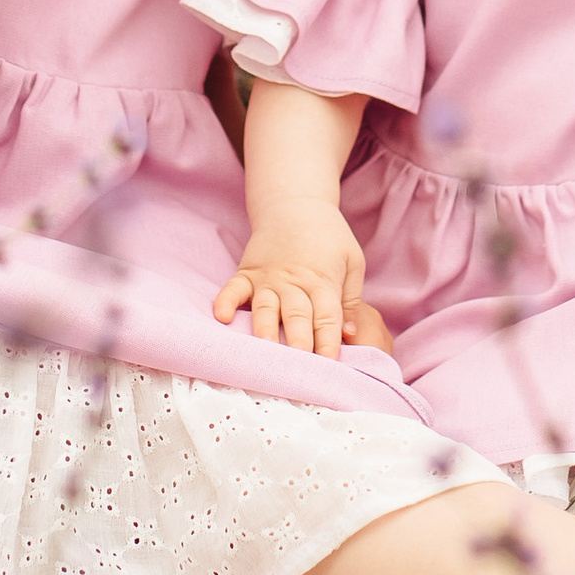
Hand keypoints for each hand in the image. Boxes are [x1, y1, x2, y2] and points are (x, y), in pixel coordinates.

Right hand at [213, 204, 371, 359]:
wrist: (296, 204)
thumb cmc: (329, 236)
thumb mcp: (353, 261)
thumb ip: (351, 299)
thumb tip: (349, 334)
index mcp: (323, 280)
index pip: (327, 316)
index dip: (329, 342)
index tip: (331, 366)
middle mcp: (294, 281)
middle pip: (297, 315)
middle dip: (298, 343)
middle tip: (298, 370)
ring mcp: (268, 277)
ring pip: (267, 307)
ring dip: (265, 330)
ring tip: (264, 352)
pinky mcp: (248, 272)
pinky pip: (234, 288)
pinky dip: (225, 301)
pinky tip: (221, 317)